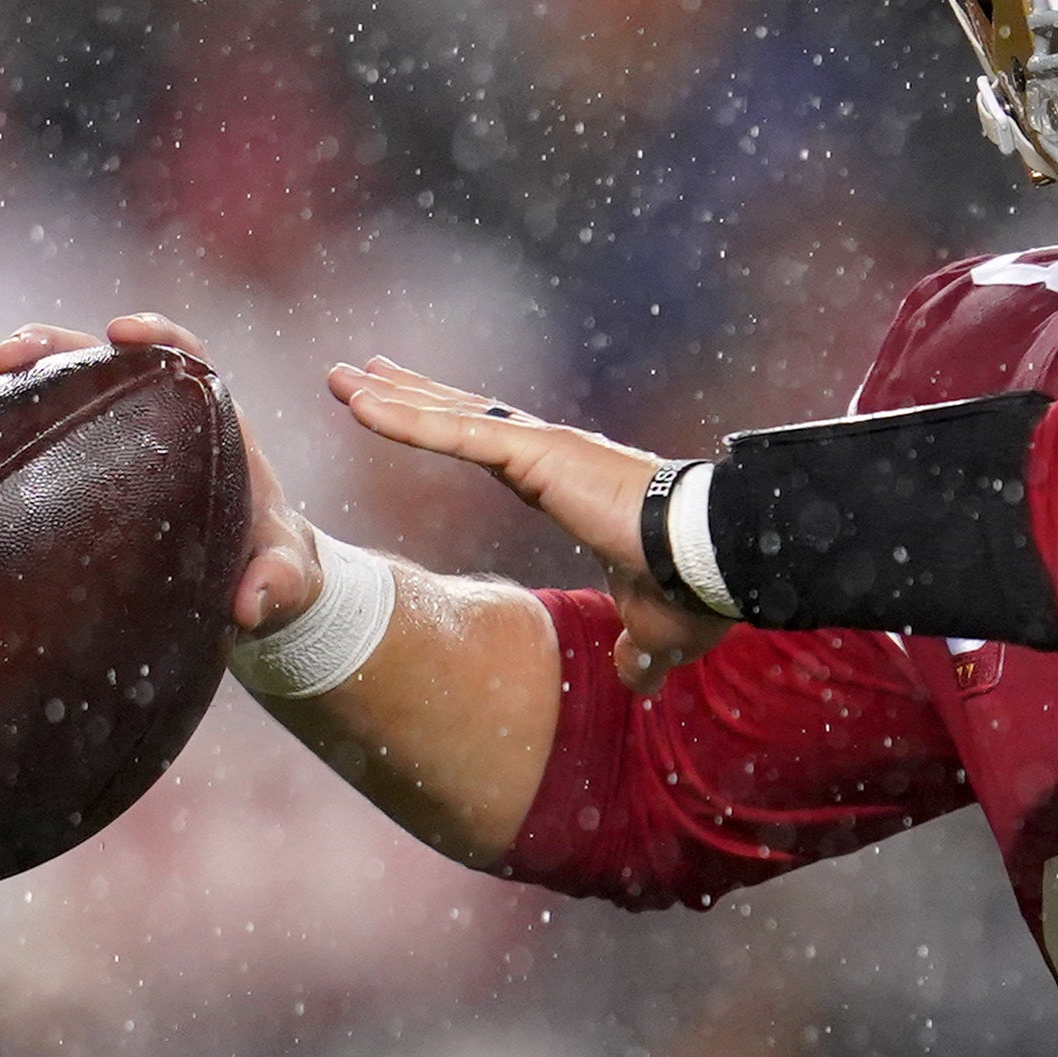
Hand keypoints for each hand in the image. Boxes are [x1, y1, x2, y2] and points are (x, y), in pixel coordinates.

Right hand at [0, 311, 323, 630]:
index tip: (123, 332)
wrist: (235, 586)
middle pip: (88, 356)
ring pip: (37, 387)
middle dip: (44, 344)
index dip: (154, 334)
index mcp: (206, 418)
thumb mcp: (286, 575)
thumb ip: (279, 580)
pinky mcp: (55, 463)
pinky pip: (8, 434)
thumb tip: (251, 605)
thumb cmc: (266, 565)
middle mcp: (142, 412)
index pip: (181, 354)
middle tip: (5, 355)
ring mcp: (92, 433)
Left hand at [329, 357, 730, 693]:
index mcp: (572, 484)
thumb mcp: (652, 630)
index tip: (414, 407)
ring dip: (390, 398)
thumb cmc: (696, 589)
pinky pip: (459, 434)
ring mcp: (545, 448)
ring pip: (451, 418)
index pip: (494, 448)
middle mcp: (554, 453)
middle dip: (409, 394)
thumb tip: (636, 683)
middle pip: (462, 417)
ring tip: (337, 379)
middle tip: (358, 373)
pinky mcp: (541, 454)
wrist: (720, 562)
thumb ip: (635, 652)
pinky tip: (362, 403)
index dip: (450, 428)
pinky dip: (407, 420)